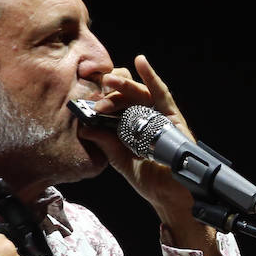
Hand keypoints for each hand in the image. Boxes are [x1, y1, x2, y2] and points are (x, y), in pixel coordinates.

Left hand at [78, 54, 200, 225]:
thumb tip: (83, 126)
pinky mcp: (172, 115)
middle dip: (108, 89)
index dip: (99, 95)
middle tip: (95, 93)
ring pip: (138, 91)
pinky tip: (140, 61)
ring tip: (108, 81)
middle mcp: (143, 116)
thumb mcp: (119, 159)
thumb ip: (104, 142)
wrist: (170, 194)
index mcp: (128, 124)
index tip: (83, 96)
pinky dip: (151, 76)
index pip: (113, 102)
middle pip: (124, 92)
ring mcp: (158, 114)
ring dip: (122, 84)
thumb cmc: (149, 177)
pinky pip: (161, 93)